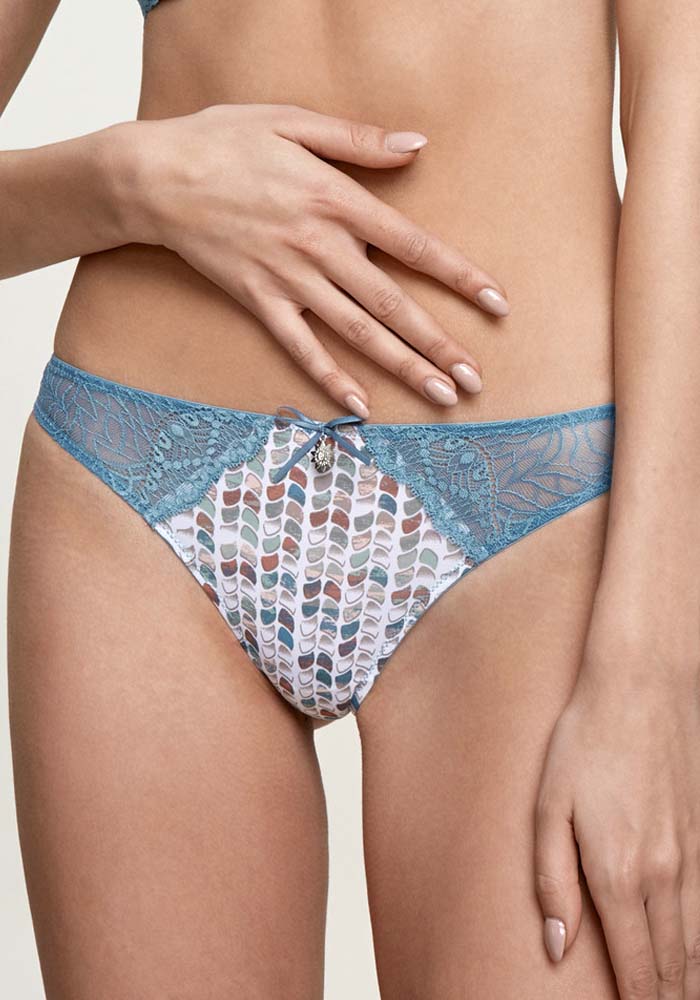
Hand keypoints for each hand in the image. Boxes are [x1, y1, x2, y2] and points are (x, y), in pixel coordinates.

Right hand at [127, 102, 509, 415]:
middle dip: (439, 342)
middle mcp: (319, 246)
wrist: (155, 176)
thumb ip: (358, 139)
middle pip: (392, 302)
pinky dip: (330, 377)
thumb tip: (417, 146)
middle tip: (475, 379)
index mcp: (336, 200)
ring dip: (402, 366)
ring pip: (357, 331)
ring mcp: (288, 280)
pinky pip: (300, 347)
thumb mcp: (293, 121)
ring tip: (441, 396)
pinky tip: (361, 406)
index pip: (413, 245)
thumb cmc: (224, 141)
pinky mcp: (258, 301)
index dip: (459, 277)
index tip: (496, 304)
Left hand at [533, 602, 699, 998]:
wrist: (641, 687)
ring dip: (690, 978)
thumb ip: (552, 880)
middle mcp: (663, 873)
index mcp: (617, 872)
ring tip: (682, 998)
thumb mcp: (548, 806)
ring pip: (699, 940)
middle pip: (673, 962)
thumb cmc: (585, 741)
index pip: (635, 964)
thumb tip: (556, 946)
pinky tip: (699, 951)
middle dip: (668, 998)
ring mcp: (693, 854)